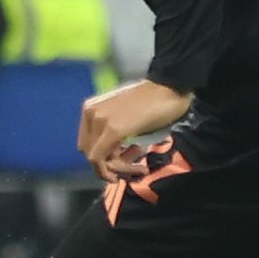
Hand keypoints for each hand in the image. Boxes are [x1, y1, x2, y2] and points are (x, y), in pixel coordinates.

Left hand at [78, 78, 192, 173]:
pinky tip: (140, 167)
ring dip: (120, 168)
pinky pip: (100, 160)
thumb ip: (113, 135)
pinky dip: (117, 170)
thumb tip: (114, 158)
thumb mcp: (126, 118)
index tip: (127, 162)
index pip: (88, 144)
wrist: (171, 87)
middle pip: (90, 153)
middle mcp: (90, 113)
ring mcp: (99, 121)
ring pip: (96, 160)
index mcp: (91, 109)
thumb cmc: (155, 102)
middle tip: (136, 167)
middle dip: (111, 166)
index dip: (104, 159)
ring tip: (141, 166)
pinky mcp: (113, 130)